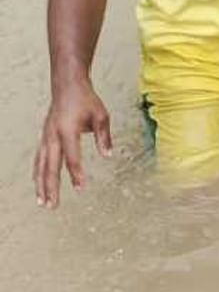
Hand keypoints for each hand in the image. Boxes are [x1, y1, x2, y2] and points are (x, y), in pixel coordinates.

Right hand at [33, 79, 112, 208]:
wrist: (67, 86)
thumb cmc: (86, 100)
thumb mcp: (101, 115)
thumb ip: (104, 136)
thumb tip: (108, 156)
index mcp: (68, 130)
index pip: (72, 157)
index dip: (76, 174)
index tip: (81, 188)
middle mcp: (53, 136)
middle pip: (50, 166)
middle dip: (51, 187)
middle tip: (52, 206)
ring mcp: (45, 137)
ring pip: (41, 166)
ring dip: (41, 185)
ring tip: (42, 202)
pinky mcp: (44, 138)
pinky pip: (39, 159)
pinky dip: (38, 174)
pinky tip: (39, 185)